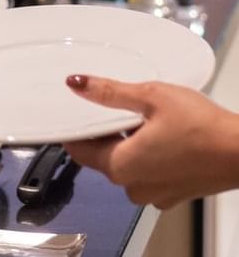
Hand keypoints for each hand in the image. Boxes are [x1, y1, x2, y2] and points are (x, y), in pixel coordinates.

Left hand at [63, 74, 238, 208]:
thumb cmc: (202, 126)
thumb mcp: (150, 97)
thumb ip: (109, 92)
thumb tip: (77, 84)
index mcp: (119, 166)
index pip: (78, 150)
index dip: (75, 128)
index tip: (77, 109)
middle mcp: (133, 187)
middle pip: (101, 157)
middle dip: (104, 133)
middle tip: (116, 106)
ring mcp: (154, 194)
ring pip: (126, 164)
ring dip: (127, 142)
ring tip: (143, 117)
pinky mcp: (174, 193)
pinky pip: (148, 173)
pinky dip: (147, 155)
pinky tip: (161, 134)